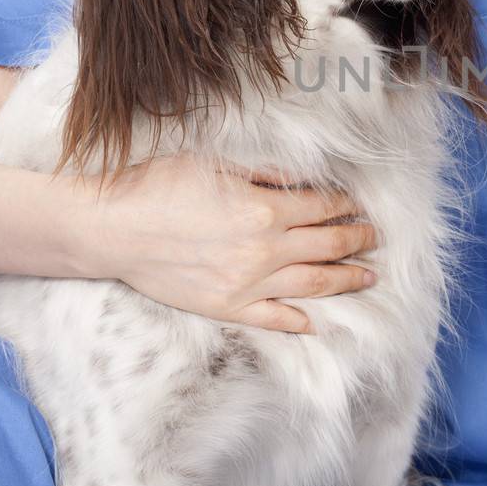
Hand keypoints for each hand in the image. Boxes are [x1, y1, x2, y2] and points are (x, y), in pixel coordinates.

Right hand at [83, 153, 379, 334]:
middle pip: (327, 246)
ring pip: (312, 285)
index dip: (346, 206)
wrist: (111, 228)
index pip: (322, 208)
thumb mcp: (216, 163)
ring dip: (346, 280)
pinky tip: (315, 322)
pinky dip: (297, 321)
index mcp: (265, 209)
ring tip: (368, 277)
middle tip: (375, 239)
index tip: (360, 205)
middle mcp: (264, 250)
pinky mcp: (226, 307)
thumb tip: (303, 178)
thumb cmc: (158, 186)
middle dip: (357, 241)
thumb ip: (265, 172)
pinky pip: (272, 318)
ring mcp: (247, 284)